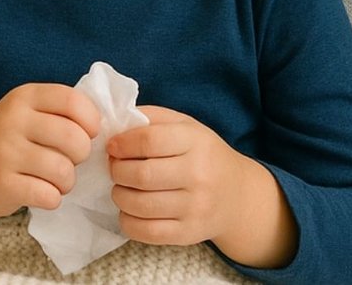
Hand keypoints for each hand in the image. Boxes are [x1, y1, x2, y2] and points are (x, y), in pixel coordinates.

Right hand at [0, 83, 99, 235]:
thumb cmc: (10, 139)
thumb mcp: (28, 112)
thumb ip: (61, 112)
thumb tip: (108, 128)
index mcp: (25, 96)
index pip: (74, 101)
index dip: (92, 121)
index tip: (87, 134)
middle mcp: (13, 120)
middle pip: (75, 139)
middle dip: (81, 156)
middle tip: (69, 160)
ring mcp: (5, 152)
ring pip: (64, 171)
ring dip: (67, 181)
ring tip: (56, 179)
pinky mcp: (2, 183)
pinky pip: (49, 195)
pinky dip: (52, 198)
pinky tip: (41, 192)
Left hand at [107, 106, 296, 267]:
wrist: (239, 195)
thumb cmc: (202, 155)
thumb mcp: (184, 126)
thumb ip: (150, 119)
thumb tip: (113, 126)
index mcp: (196, 142)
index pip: (148, 140)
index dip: (122, 143)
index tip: (113, 147)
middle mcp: (199, 175)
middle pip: (141, 175)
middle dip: (117, 170)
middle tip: (115, 168)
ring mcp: (196, 208)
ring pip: (140, 205)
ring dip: (119, 195)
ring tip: (122, 188)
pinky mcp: (189, 233)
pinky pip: (146, 232)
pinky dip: (127, 221)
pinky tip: (129, 210)